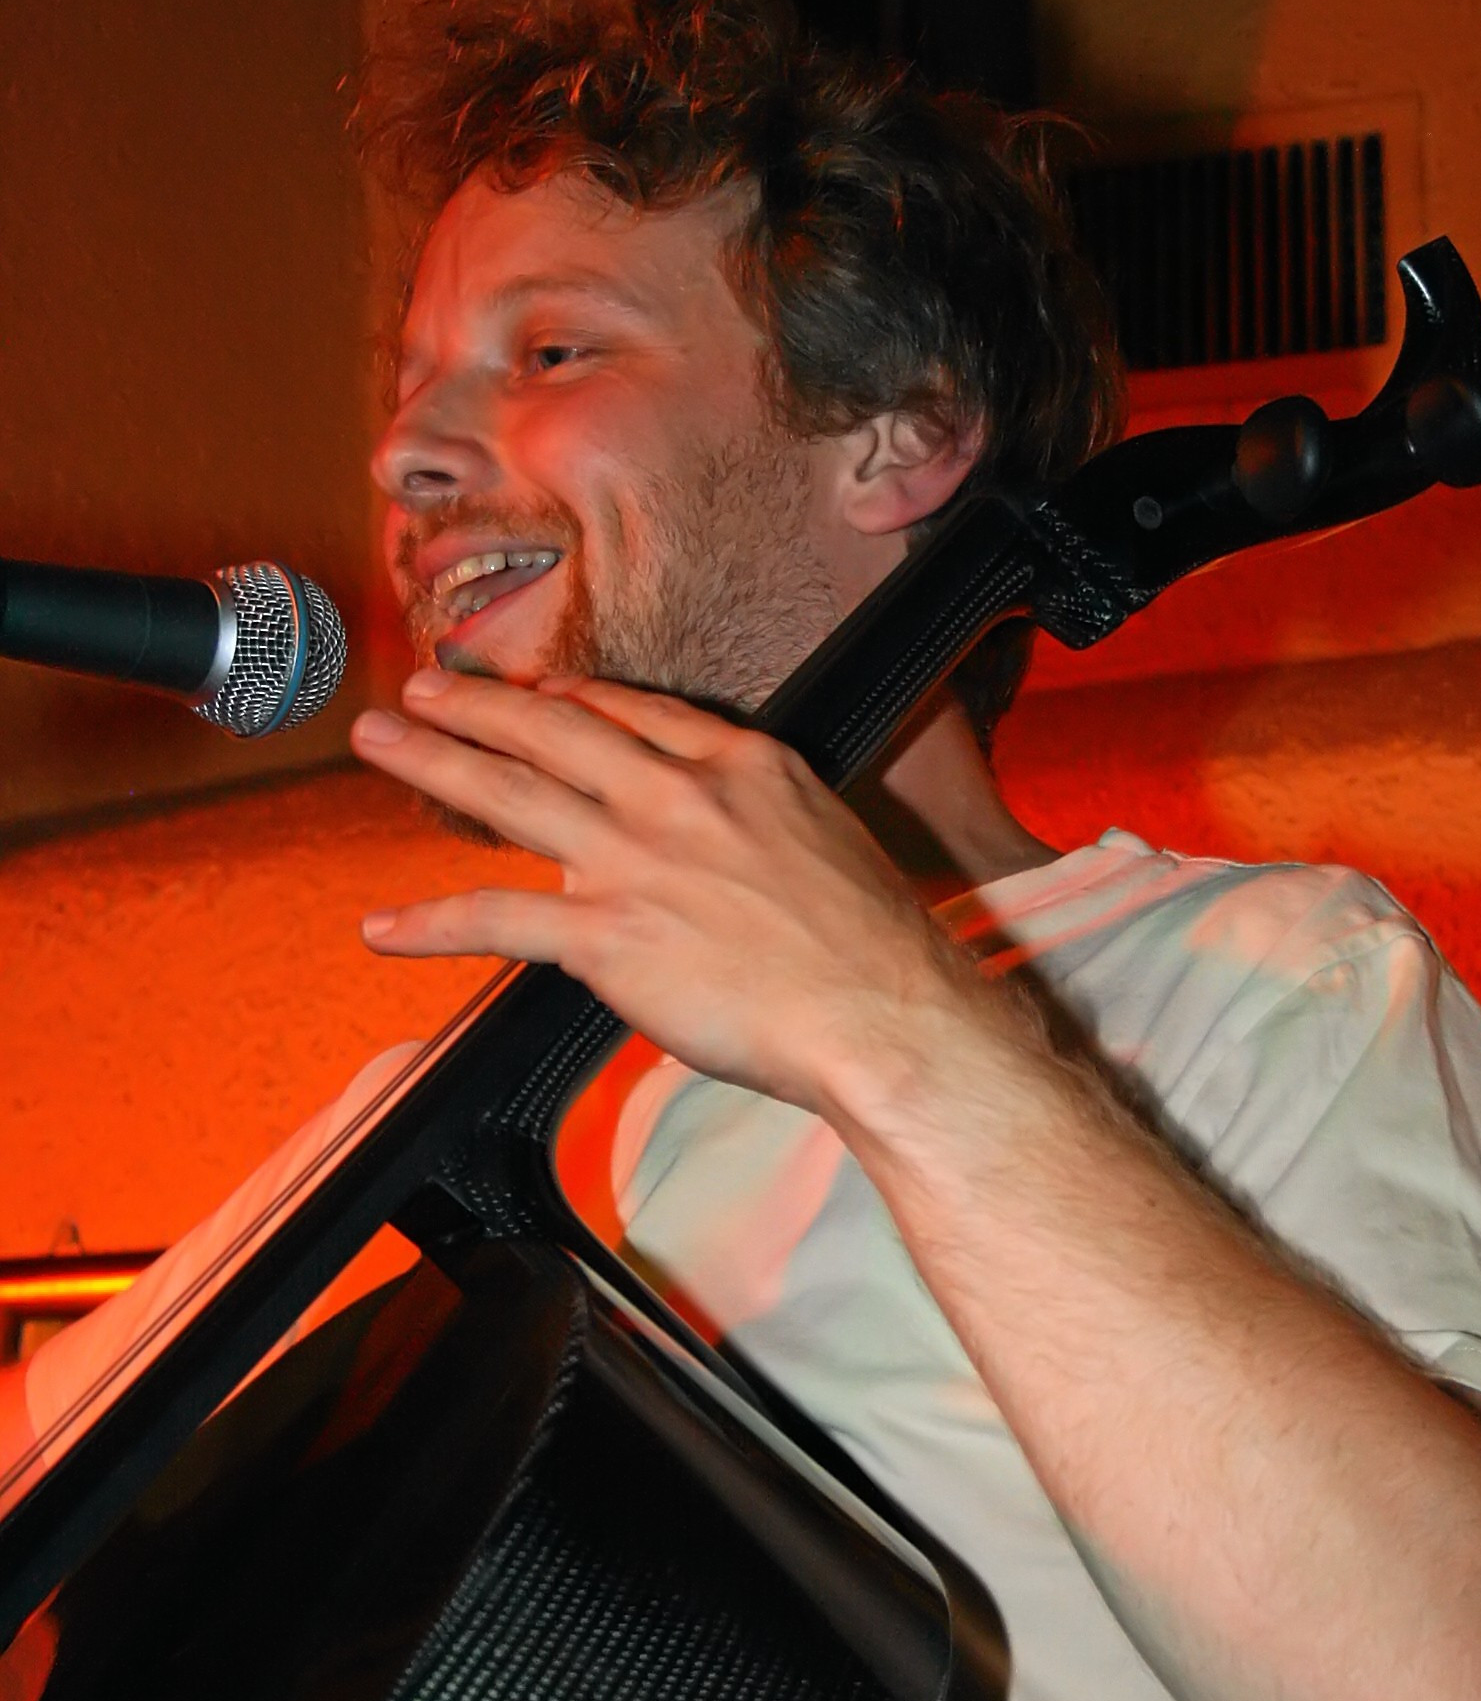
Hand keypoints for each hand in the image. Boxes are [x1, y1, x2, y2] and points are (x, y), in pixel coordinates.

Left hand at [350, 668, 976, 1116]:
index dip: (576, 697)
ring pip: (509, 793)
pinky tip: (383, 928)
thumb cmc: (872, 948)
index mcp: (739, 766)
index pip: (637, 714)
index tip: (542, 690)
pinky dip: (429, 926)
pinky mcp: (606, 935)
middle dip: (479, 703)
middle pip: (554, 730)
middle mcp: (676, 796)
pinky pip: (495, 919)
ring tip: (381, 739)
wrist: (880, 1013)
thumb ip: (764, 817)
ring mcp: (633, 861)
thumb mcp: (829, 835)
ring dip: (433, 759)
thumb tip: (732, 840)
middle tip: (424, 686)